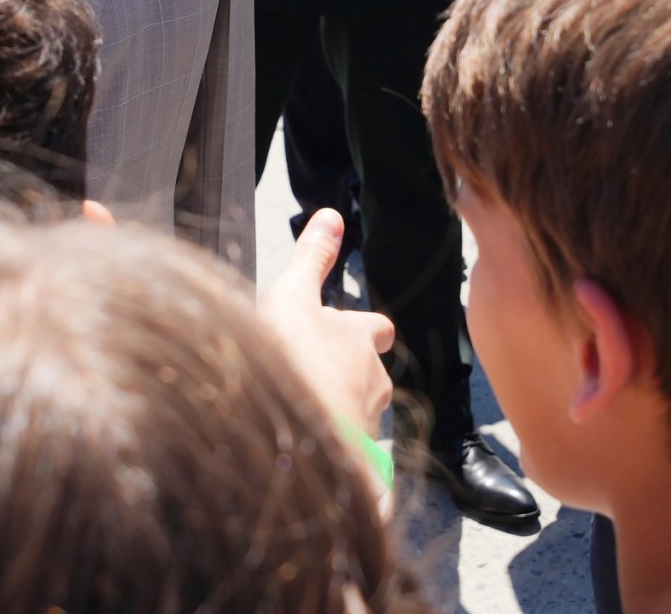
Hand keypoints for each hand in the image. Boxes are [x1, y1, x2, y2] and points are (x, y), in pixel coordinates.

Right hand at [255, 208, 393, 428]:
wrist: (299, 435)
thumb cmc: (294, 359)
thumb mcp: (293, 295)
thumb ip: (312, 258)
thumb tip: (332, 216)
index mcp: (360, 338)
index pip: (377, 327)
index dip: (364, 327)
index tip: (350, 328)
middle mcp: (374, 379)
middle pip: (369, 371)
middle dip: (350, 371)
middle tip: (318, 371)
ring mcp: (367, 419)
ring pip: (359, 408)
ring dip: (337, 406)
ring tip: (302, 407)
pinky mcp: (353, 455)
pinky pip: (346, 444)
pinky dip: (329, 438)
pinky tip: (301, 439)